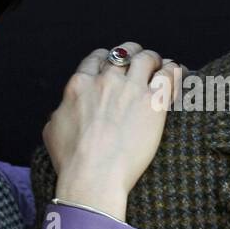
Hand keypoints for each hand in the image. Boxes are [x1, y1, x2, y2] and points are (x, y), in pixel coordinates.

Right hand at [43, 42, 184, 221]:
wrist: (94, 175)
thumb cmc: (72, 160)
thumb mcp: (52, 130)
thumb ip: (60, 112)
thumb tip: (62, 110)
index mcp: (80, 85)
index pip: (96, 58)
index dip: (108, 59)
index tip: (115, 65)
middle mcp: (105, 81)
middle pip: (123, 53)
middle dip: (133, 53)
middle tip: (141, 60)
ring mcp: (130, 89)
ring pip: (146, 58)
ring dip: (155, 59)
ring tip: (162, 64)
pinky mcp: (153, 102)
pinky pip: (168, 75)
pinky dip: (174, 70)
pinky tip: (177, 72)